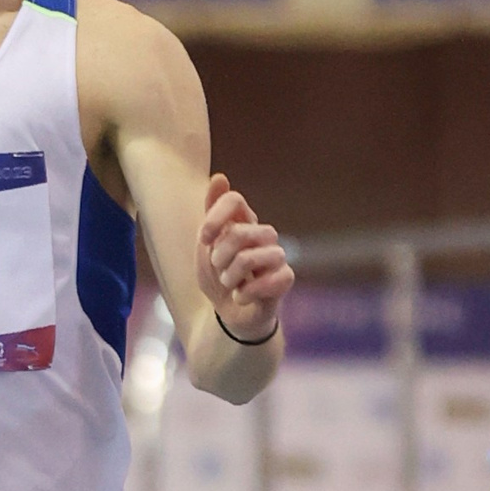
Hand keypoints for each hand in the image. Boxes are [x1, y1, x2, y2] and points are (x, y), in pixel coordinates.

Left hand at [197, 173, 292, 339]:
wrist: (229, 314)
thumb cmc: (218, 278)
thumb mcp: (206, 247)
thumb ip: (211, 213)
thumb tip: (219, 176)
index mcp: (243, 222)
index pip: (234, 200)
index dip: (215, 217)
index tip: (204, 238)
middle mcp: (263, 234)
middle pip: (239, 232)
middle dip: (219, 257)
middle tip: (218, 270)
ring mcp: (276, 255)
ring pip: (250, 257)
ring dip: (231, 277)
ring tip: (230, 285)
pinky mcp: (285, 278)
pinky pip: (269, 279)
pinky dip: (245, 294)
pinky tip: (241, 298)